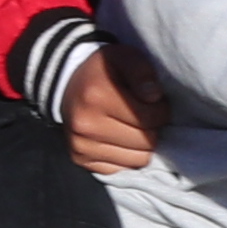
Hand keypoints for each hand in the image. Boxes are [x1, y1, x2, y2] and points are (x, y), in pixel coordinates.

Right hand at [67, 42, 171, 174]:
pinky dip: (126, 157)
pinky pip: (120, 169)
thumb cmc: (104, 72)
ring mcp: (81, 145)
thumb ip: (143, 72)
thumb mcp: (125, 58)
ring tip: (134, 128)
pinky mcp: (80, 159)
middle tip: (144, 116)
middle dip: (152, 129)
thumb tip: (154, 97)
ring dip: (142, 146)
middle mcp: (85, 125)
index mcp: (97, 98)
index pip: (151, 118)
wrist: (66, 85)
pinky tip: (121, 140)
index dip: (160, 110)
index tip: (151, 102)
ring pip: (137, 160)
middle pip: (146, 142)